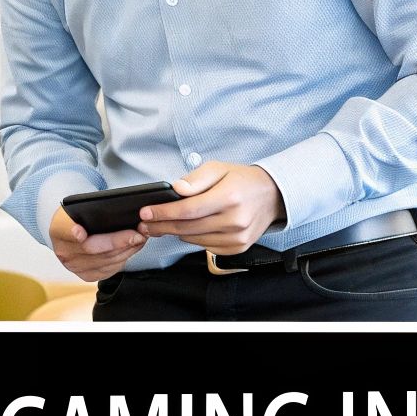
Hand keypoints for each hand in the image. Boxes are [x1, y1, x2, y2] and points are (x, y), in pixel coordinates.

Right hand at [48, 205, 146, 281]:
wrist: (70, 233)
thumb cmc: (79, 217)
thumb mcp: (79, 207)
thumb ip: (90, 210)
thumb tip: (117, 213)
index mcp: (58, 229)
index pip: (65, 231)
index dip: (72, 233)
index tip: (80, 233)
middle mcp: (64, 251)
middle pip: (93, 249)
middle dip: (119, 241)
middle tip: (137, 234)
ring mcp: (74, 266)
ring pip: (106, 261)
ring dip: (127, 250)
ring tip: (141, 239)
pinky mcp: (87, 276)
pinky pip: (110, 269)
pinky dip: (124, 258)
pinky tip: (133, 248)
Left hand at [135, 162, 283, 254]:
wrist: (272, 195)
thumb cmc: (242, 180)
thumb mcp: (219, 168)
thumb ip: (196, 179)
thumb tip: (177, 188)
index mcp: (229, 197)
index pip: (188, 209)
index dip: (164, 212)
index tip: (146, 212)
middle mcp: (235, 220)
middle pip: (187, 227)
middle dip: (161, 226)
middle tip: (144, 223)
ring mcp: (237, 237)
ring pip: (194, 239)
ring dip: (175, 233)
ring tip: (160, 225)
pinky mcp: (238, 247)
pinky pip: (205, 246)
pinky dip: (193, 238)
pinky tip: (187, 229)